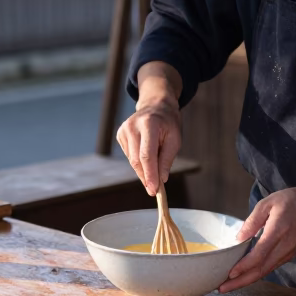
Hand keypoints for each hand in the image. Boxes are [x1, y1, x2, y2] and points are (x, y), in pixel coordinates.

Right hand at [118, 61, 182, 194]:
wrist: (156, 106)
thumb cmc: (168, 123)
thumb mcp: (175, 139)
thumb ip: (167, 159)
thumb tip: (161, 179)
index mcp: (149, 124)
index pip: (146, 155)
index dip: (150, 175)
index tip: (154, 190)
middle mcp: (132, 126)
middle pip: (137, 160)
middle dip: (146, 177)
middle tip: (155, 189)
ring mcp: (124, 130)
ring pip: (132, 160)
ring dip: (144, 169)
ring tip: (155, 163)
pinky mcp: (120, 135)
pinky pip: (129, 156)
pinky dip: (139, 162)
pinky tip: (146, 154)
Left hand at [220, 187, 295, 292]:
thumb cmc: (290, 201)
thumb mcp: (267, 203)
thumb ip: (252, 221)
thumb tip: (238, 239)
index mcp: (278, 230)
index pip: (260, 254)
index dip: (244, 266)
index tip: (230, 273)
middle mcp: (285, 245)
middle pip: (262, 269)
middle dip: (241, 281)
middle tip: (223, 288)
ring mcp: (288, 252)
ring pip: (266, 271)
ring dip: (247, 280)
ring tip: (229, 285)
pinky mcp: (289, 255)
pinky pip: (271, 267)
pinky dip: (256, 274)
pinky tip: (244, 276)